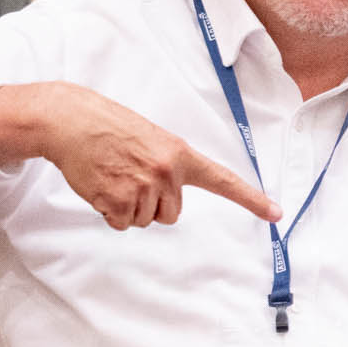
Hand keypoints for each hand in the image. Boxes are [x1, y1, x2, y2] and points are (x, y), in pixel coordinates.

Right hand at [0, 82, 278, 228]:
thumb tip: (171, 199)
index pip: (222, 180)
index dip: (251, 199)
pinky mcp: (118, 202)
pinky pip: (122, 224)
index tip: (275, 214)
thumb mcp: (152, 139)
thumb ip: (170, 166)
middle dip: (152, 202)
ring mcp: (142, 188)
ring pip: (145, 221)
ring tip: (113, 176)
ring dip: (128, 206)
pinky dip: (110, 212)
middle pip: (171, 214)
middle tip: (130, 175)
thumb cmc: (112, 129)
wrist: (72, 121)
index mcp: (180, 154)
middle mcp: (166, 173)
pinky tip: (101, 187)